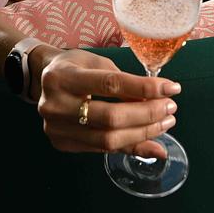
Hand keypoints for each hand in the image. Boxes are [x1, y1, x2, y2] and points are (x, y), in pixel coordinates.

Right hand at [34, 48, 178, 158]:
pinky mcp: (61, 143)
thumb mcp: (97, 64)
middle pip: (110, 117)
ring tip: (164, 123)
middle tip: (170, 109)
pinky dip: (129, 145)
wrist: (42, 78)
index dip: (144, 88)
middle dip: (147, 115)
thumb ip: (125, 84)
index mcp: (62, 76)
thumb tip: (161, 102)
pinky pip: (101, 149)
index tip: (171, 89)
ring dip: (143, 133)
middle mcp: (55, 104)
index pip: (110, 84)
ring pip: (108, 139)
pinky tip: (148, 138)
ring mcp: (55, 128)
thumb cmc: (75, 67)